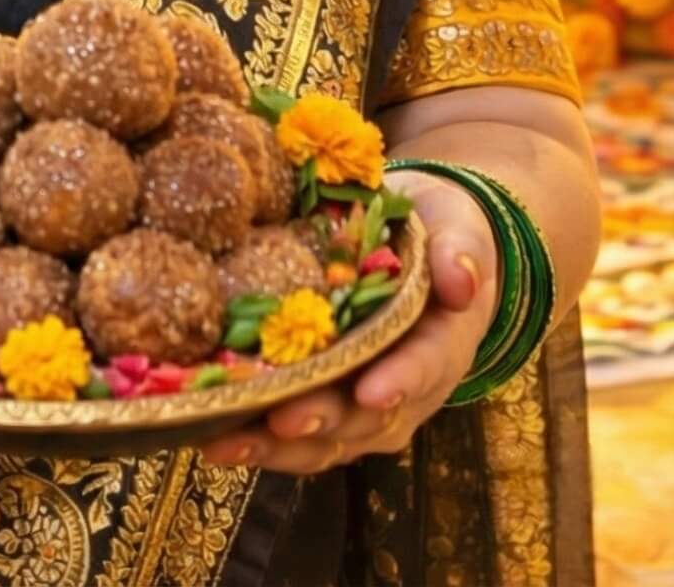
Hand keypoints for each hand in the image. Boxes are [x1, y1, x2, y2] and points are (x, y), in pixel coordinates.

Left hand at [198, 170, 499, 476]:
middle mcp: (407, 388)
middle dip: (322, 419)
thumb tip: (461, 280)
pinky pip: (297, 434)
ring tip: (225, 440)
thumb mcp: (456, 228)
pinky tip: (211, 438)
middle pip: (365, 416)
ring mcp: (365, 404)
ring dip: (276, 445)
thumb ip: (459, 250)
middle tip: (282, 418)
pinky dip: (258, 439)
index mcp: (443, 344)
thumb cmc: (439, 232)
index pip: (426, 365)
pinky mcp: (330, 403)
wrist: (424, 245)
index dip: (400, 382)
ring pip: (327, 437)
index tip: (371, 393)